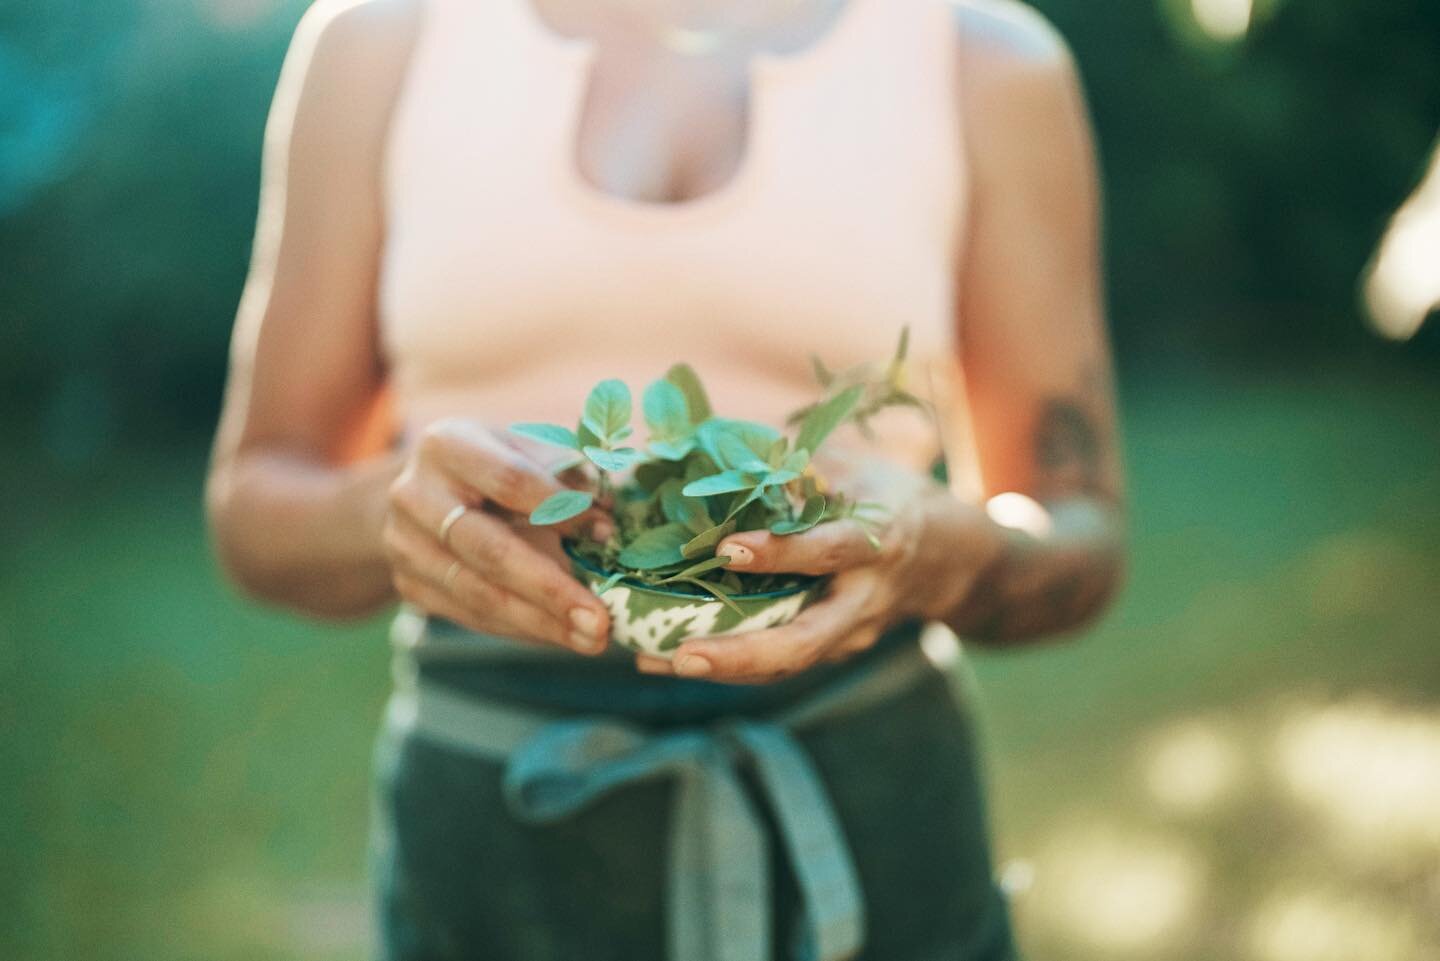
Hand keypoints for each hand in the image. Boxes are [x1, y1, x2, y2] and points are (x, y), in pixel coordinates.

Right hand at [382, 418, 612, 653]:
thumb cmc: (494, 464)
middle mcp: (415, 495)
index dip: (560, 508)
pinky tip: (560, 635)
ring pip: (479, 593)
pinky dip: (522, 629)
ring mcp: (405, 545)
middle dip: (550, 589)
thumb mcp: (526, 449)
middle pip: (490, 550)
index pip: (510, 481)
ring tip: (591, 639)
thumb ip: (568, 474)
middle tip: (599, 620)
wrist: (424, 489)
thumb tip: (605, 516)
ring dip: (541, 623)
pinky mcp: (409, 585)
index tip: (606, 533)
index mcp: (448, 445)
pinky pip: (471, 616)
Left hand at [637, 461, 1005, 683]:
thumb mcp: (856, 468)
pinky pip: (781, 663)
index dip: (781, 553)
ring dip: (723, 668)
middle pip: (806, 641)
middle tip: (680, 655)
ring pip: (788, 663)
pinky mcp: (833, 649)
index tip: (727, 549)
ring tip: (654, 662)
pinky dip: (728, 663)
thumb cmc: (894, 498)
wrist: (956, 562)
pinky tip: (668, 657)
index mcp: (878, 540)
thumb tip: (717, 443)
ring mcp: (851, 633)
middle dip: (742, 655)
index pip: (827, 551)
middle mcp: (864, 598)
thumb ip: (796, 464)